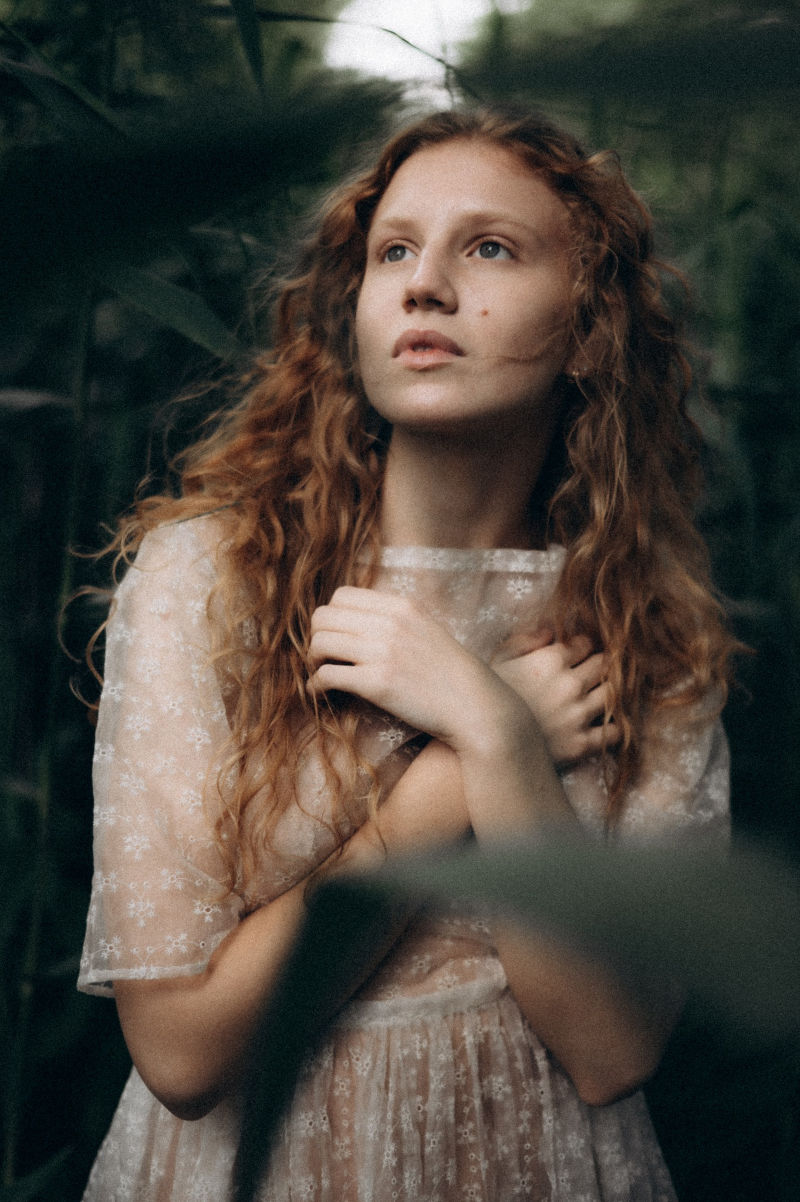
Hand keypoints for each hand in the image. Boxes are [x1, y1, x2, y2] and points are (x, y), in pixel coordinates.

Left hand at [307, 586, 515, 752]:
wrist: (474, 705)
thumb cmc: (450, 673)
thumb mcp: (427, 629)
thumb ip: (396, 619)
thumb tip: (359, 620)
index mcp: (401, 606)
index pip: (342, 595)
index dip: (331, 616)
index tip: (335, 635)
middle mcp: (390, 624)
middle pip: (324, 616)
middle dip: (316, 636)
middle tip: (323, 656)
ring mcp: (383, 652)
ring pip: (320, 643)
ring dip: (313, 660)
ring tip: (320, 673)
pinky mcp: (377, 683)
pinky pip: (327, 676)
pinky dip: (315, 686)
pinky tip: (320, 693)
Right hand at [492, 632, 618, 765]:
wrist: (484, 745)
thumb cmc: (488, 701)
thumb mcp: (498, 661)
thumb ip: (525, 641)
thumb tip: (550, 631)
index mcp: (550, 661)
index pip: (586, 643)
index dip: (582, 647)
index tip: (577, 656)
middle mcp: (569, 685)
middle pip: (605, 664)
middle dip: (599, 665)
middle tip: (590, 673)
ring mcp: (577, 715)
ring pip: (614, 693)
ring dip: (609, 691)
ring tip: (597, 695)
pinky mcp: (580, 744)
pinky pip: (614, 732)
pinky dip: (614, 727)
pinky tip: (602, 723)